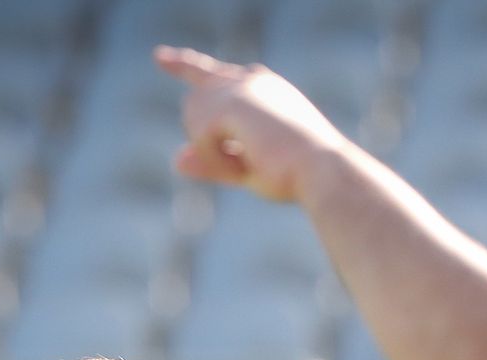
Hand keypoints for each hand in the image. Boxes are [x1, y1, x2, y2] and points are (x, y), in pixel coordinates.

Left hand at [154, 45, 347, 203]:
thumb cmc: (298, 175)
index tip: (160, 57)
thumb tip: (175, 160)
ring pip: (193, 120)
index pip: (214, 72)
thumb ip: (212, 162)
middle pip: (195, 103)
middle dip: (206, 141)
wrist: (326, 171)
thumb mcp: (247, 169)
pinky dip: (217, 160)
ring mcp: (241, 86)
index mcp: (265, 89)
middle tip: (249, 164)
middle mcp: (251, 79)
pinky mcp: (231, 101)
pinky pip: (200, 139)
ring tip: (254, 163)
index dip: (184, 64)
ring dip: (214, 152)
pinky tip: (247, 162)